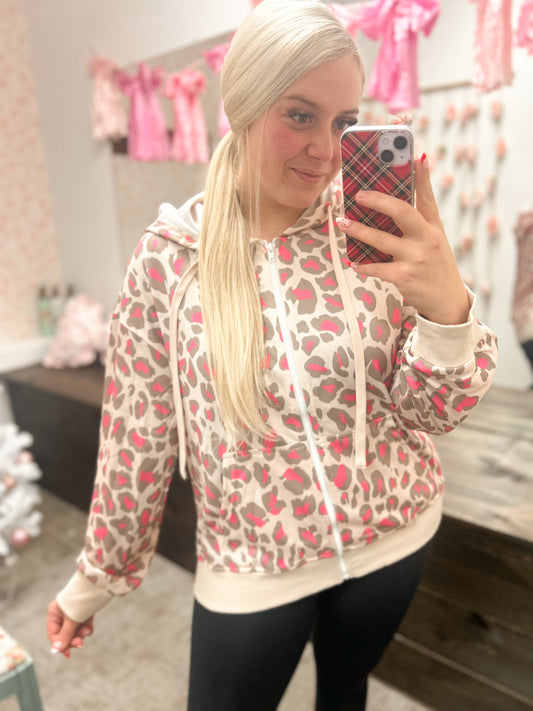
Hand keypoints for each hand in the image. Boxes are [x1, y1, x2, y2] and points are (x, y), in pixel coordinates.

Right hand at [47, 599, 93, 657]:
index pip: (54, 634)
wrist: (97, 585)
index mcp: (54, 613)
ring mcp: (73, 613)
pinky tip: (90, 627)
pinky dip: (86, 628)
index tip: (68, 654)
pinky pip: (83, 626)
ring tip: (87, 631)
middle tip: (80, 644)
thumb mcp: (72, 619)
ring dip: (81, 634)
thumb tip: (55, 650)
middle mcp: (62, 614)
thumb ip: (64, 635)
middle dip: (73, 639)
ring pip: (75, 631)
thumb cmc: (80, 600)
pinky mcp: (84, 613)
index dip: (60, 645)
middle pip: (65, 634)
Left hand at [338, 155, 469, 324]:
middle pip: (402, 211)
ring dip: (358, 230)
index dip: (423, 176)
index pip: (428, 197)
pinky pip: (377, 268)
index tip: (416, 155)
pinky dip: (363, 265)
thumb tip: (400, 200)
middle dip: (378, 201)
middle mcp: (427, 239)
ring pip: (381, 240)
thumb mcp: (435, 240)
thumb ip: (421, 219)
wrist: (447, 301)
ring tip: (343, 222)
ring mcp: (416, 258)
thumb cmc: (435, 266)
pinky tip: (353, 262)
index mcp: (434, 227)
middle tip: (359, 195)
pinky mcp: (404, 277)